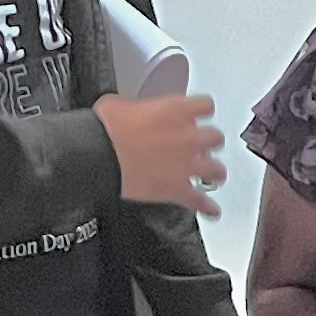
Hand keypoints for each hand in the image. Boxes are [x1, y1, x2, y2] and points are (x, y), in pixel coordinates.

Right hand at [100, 92, 227, 214]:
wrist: (97, 157)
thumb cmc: (106, 131)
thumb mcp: (118, 106)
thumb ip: (135, 108)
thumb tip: (128, 112)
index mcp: (176, 112)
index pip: (206, 105)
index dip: (203, 110)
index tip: (200, 114)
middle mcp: (188, 138)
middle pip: (216, 138)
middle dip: (209, 142)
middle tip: (201, 145)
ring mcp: (186, 165)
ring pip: (217, 170)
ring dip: (215, 172)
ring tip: (212, 174)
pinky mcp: (178, 189)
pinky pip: (201, 201)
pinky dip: (207, 207)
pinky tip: (211, 210)